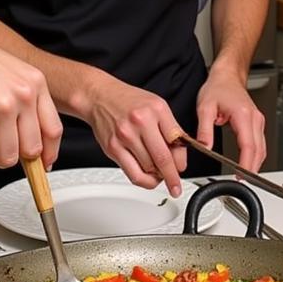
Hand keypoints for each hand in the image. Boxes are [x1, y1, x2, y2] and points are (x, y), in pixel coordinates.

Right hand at [0, 20, 61, 169]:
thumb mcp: (12, 74)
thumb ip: (26, 103)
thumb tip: (33, 140)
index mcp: (35, 84)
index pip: (53, 130)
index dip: (48, 153)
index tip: (43, 163)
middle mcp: (23, 94)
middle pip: (33, 149)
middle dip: (16, 157)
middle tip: (2, 149)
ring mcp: (3, 105)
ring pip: (8, 156)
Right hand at [84, 77, 186, 196]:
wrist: (100, 97)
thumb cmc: (129, 101)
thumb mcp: (157, 106)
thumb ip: (171, 128)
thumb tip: (181, 154)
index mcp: (156, 110)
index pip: (177, 141)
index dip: (182, 160)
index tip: (182, 169)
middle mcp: (140, 122)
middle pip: (163, 159)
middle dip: (172, 176)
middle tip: (175, 184)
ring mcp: (125, 136)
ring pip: (149, 169)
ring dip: (157, 176)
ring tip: (158, 172)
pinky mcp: (113, 148)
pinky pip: (133, 174)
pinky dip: (144, 181)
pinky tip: (148, 178)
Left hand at [196, 66, 266, 170]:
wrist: (227, 76)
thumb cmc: (218, 88)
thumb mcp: (205, 107)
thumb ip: (204, 130)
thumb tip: (204, 147)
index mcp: (243, 115)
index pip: (249, 145)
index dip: (246, 163)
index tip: (241, 175)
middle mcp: (254, 119)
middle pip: (259, 150)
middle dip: (252, 168)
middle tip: (242, 181)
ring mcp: (258, 121)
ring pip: (262, 148)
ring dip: (255, 164)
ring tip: (244, 176)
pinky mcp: (257, 123)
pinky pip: (260, 143)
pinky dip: (255, 155)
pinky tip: (248, 163)